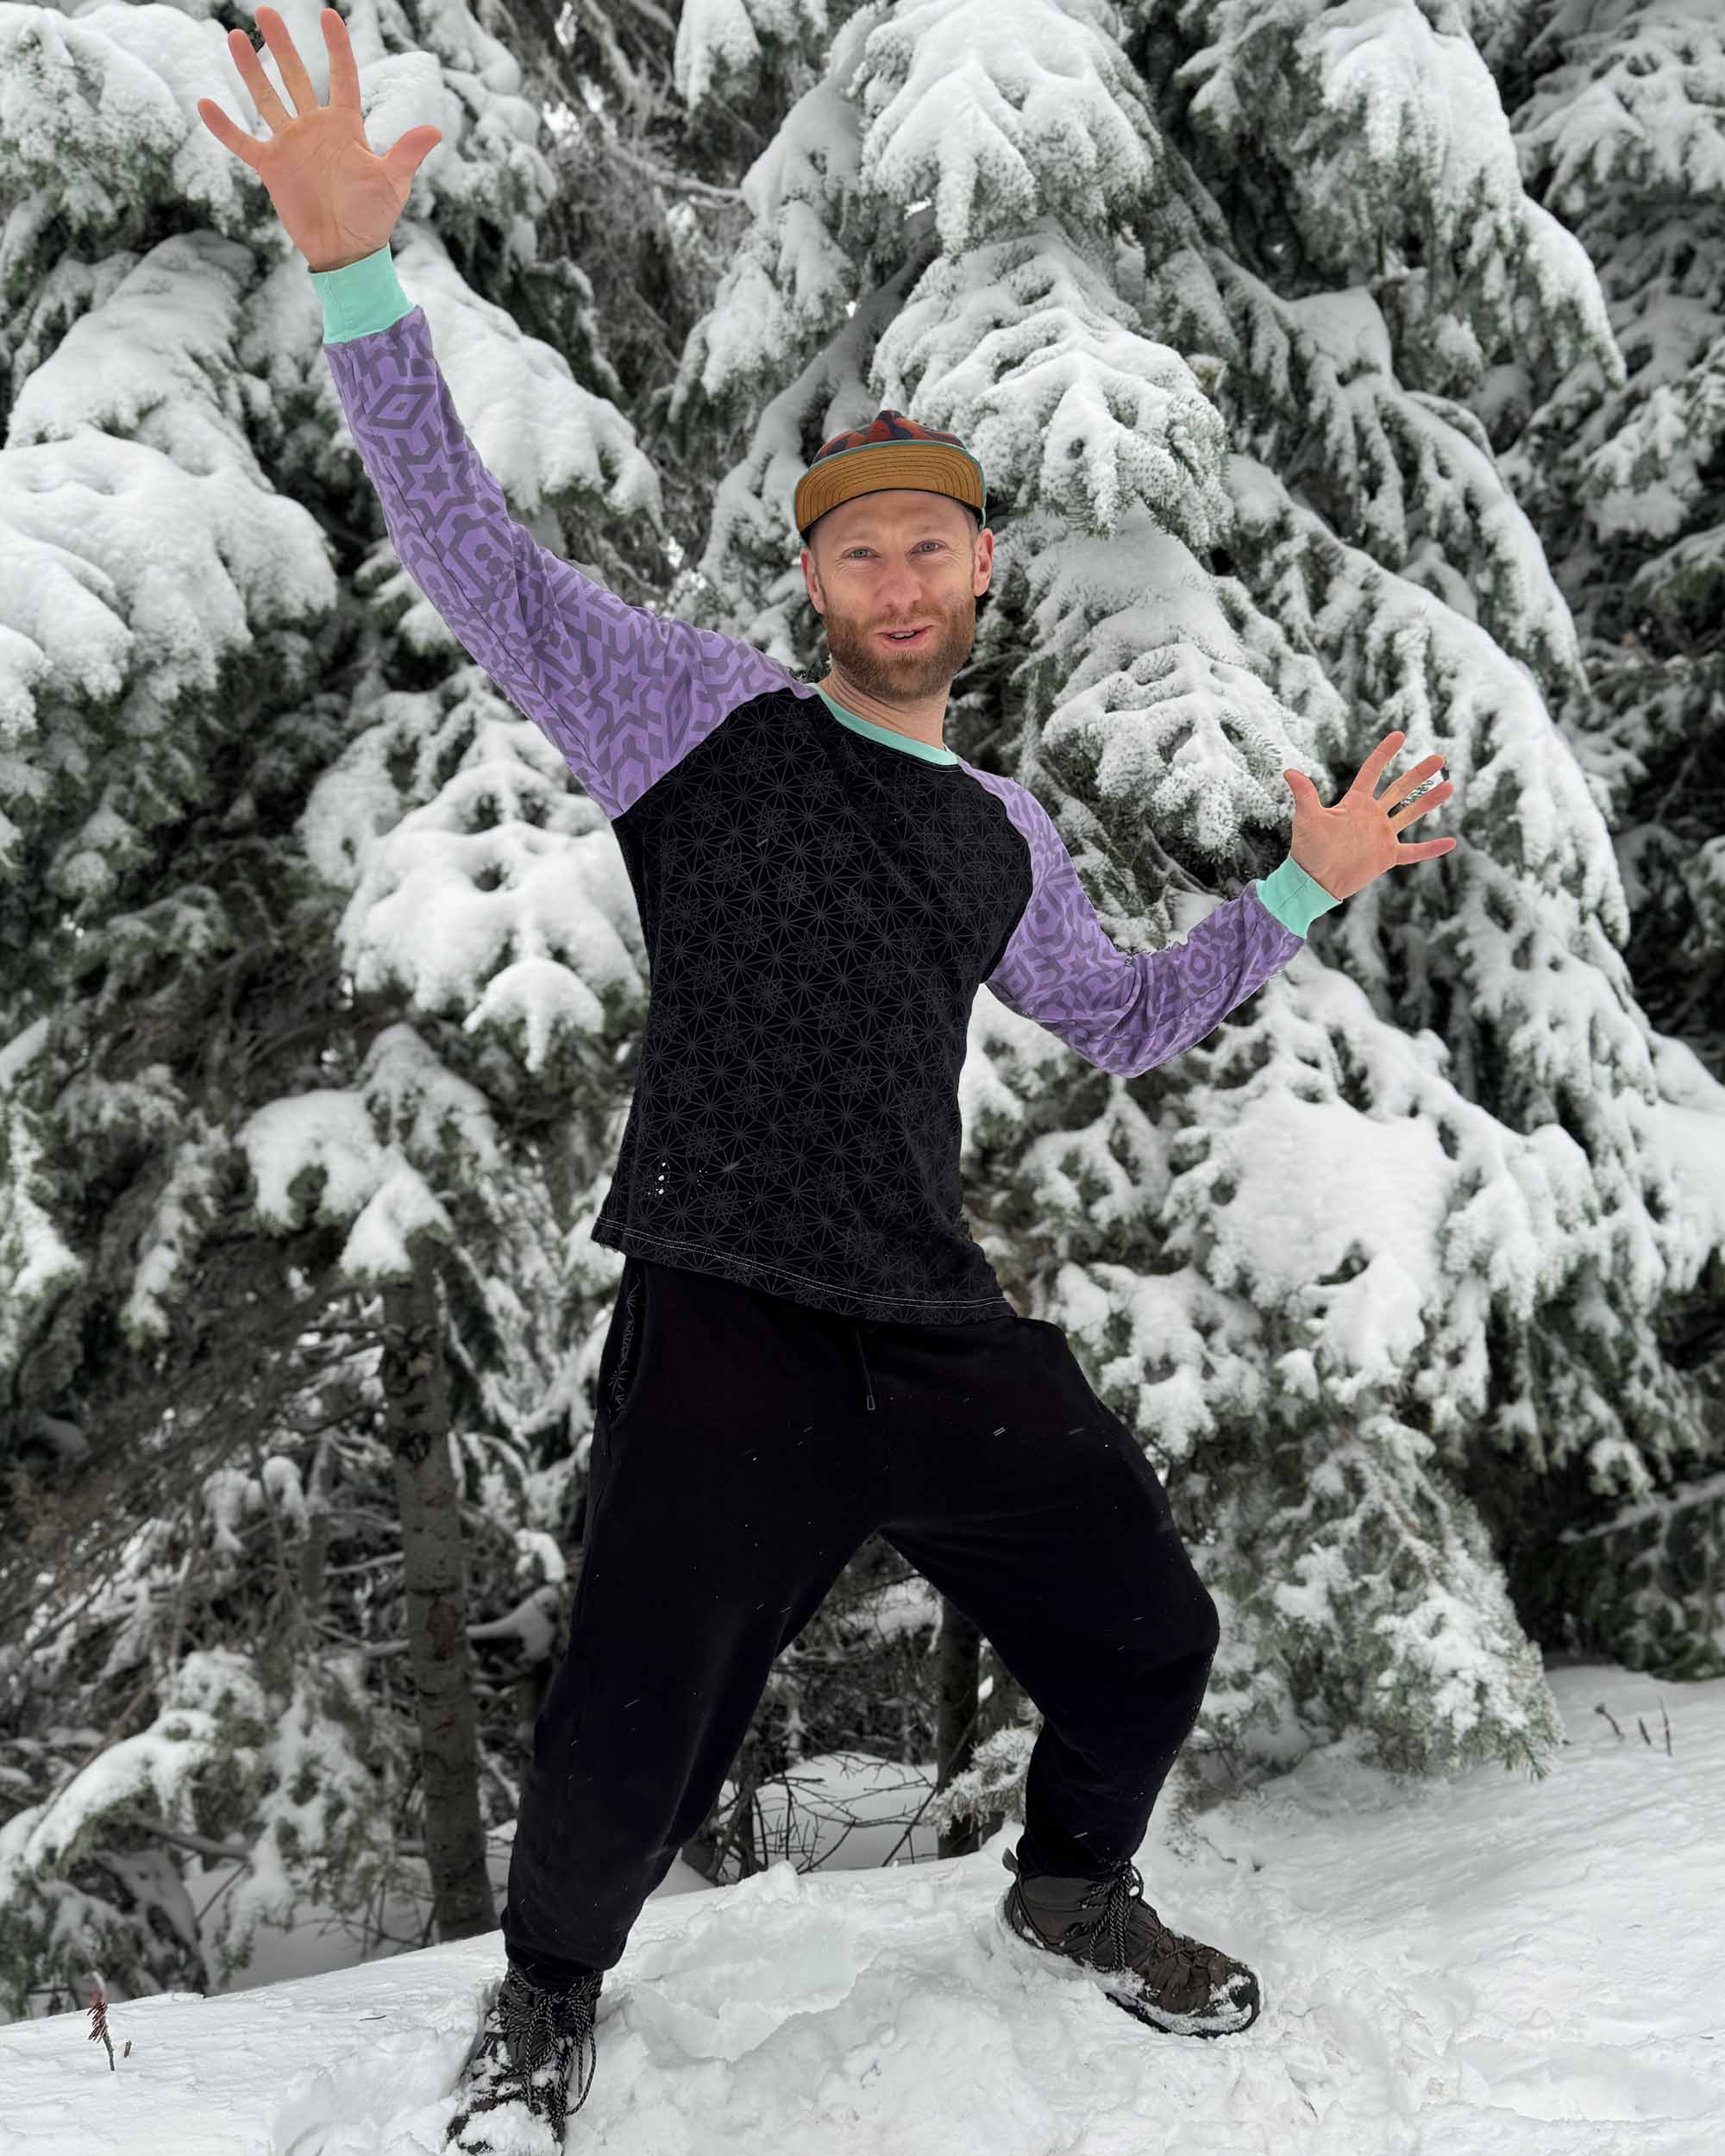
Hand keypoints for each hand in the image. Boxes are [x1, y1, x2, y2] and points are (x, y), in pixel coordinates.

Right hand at [196, 7, 440, 271]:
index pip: (342, 77)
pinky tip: (205, 104)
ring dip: (251, 69)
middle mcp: (315, 128)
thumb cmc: (373, 217)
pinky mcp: (272, 166)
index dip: (337, 48)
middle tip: (266, 10)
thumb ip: (406, 155)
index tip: (328, 16)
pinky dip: (224, 127)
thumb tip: (434, 131)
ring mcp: (291, 144)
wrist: (346, 250)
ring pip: (267, 98)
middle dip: (282, 45)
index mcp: (346, 126)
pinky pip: (243, 142)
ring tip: (236, 36)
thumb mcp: (392, 184)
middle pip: (295, 77)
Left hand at [1282, 731, 1455, 902]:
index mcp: (1355, 803)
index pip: (1372, 772)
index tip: (1399, 735)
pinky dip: (1431, 849)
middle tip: (1439, 758)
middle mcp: (1371, 816)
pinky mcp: (1386, 856)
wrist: (1314, 882)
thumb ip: (1305, 795)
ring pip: (1411, 814)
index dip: (1384, 753)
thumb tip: (1288, 772)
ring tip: (1449, 786)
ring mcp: (1381, 836)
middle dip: (1419, 774)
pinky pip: (1414, 852)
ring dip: (1429, 801)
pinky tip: (1451, 842)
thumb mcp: (1307, 819)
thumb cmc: (1308, 849)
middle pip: (1399, 789)